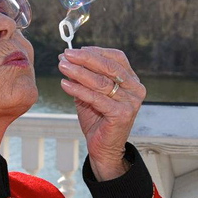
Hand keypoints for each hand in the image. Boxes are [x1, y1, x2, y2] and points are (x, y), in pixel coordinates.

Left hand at [58, 46, 145, 180]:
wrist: (103, 147)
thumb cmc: (97, 119)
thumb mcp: (90, 93)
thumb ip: (83, 77)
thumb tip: (67, 59)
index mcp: (131, 80)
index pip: (115, 58)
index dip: (94, 52)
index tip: (74, 50)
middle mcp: (135, 89)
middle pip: (108, 67)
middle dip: (84, 59)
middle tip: (65, 55)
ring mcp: (131, 102)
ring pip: (100, 82)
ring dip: (78, 72)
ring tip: (62, 67)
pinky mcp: (122, 114)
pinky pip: (96, 98)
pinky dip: (78, 90)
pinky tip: (65, 84)